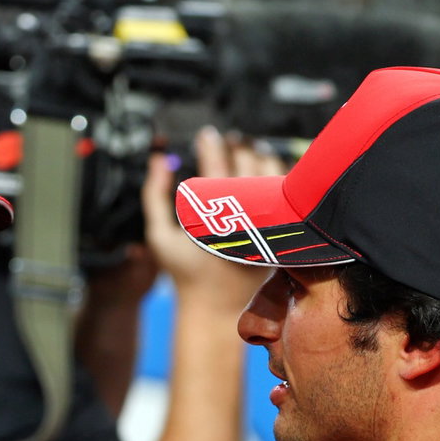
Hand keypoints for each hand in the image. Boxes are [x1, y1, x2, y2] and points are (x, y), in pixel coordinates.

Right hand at [143, 127, 278, 305]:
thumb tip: (158, 161)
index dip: (210, 144)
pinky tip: (267, 174)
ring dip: (261, 156)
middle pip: (248, 164)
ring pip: (272, 175)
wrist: (216, 305)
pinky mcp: (278, 233)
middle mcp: (243, 216)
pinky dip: (277, 178)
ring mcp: (265, 223)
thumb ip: (154, 195)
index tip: (206, 135)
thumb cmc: (186, 272)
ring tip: (250, 150)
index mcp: (213, 213)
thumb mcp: (159, 235)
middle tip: (229, 140)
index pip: (215, 165)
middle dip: (238, 146)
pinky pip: (284, 195)